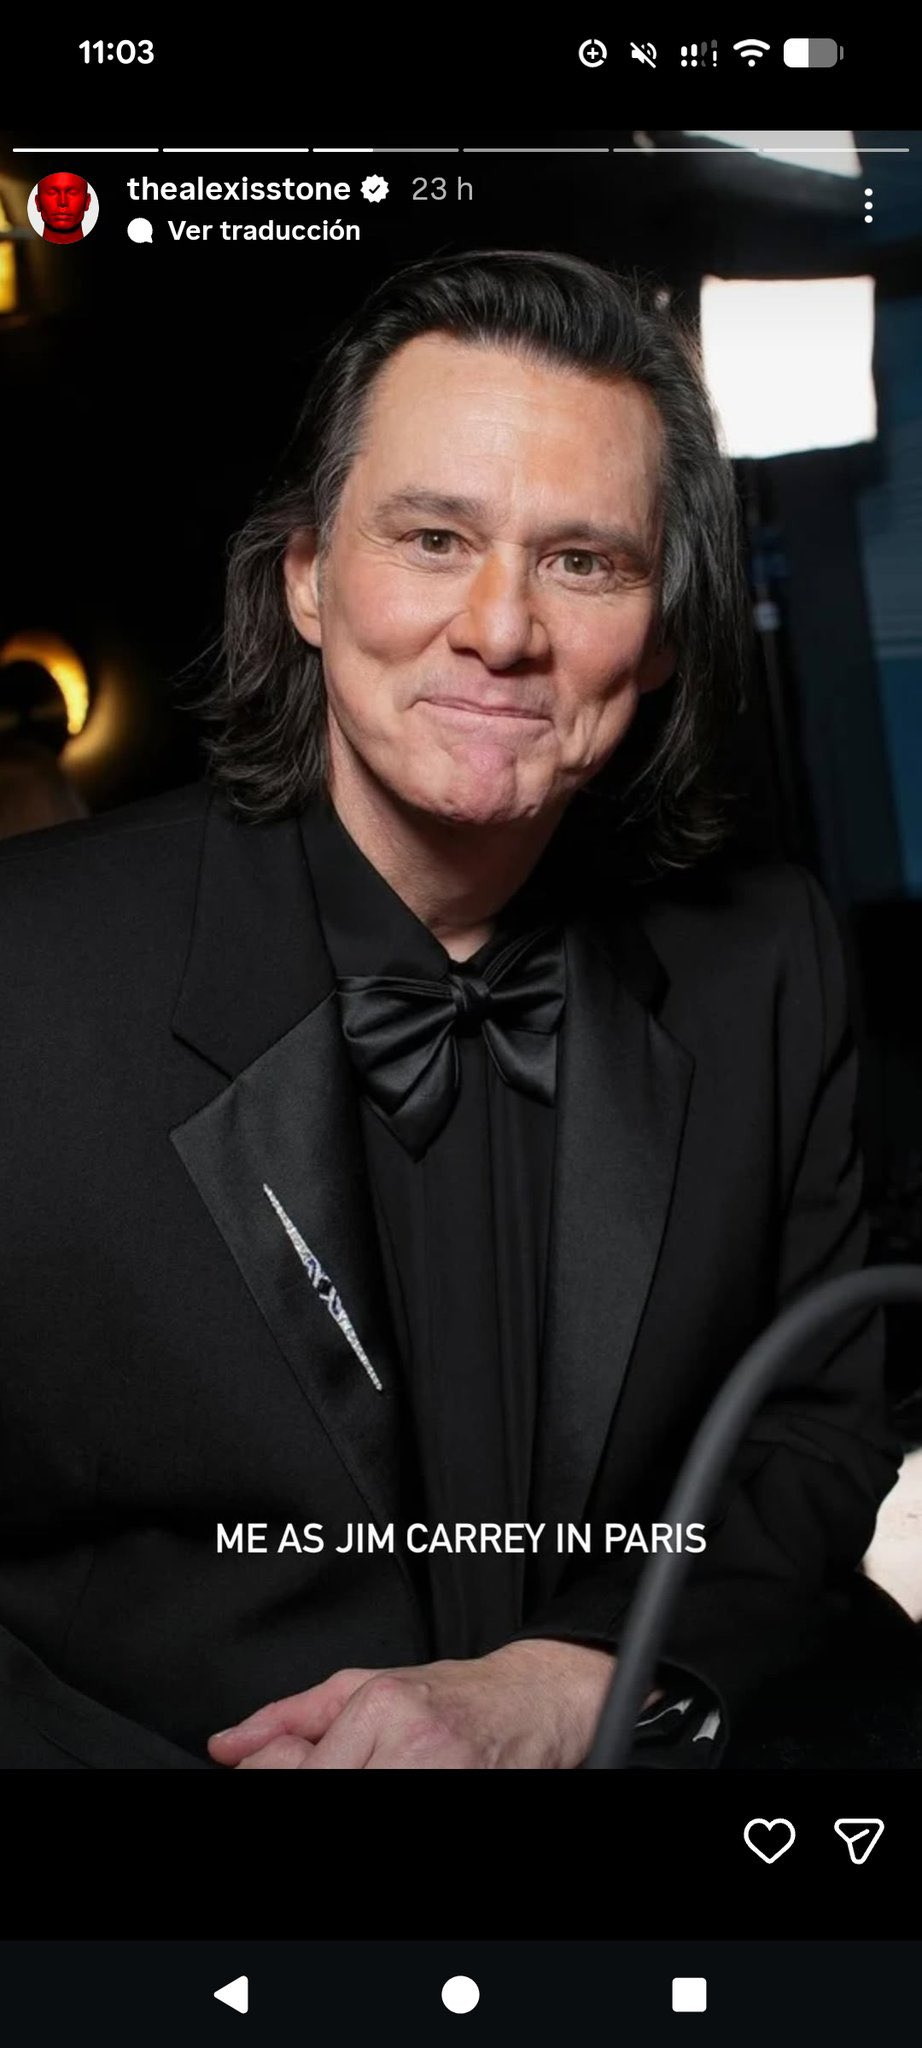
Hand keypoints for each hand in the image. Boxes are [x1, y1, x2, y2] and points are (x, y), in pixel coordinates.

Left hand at [207, 1638, 654, 1770]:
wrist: (532, 1704)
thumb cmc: (453, 1695)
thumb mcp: (364, 1686)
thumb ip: (290, 1716)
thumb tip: (227, 1746)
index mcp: (383, 1709)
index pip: (294, 1771)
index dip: (270, 1773)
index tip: (275, 1768)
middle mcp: (412, 1750)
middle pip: (320, 1791)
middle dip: (304, 1786)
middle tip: (328, 1768)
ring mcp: (438, 1783)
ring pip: (349, 1809)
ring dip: (338, 1796)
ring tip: (363, 1771)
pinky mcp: (458, 1804)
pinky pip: (393, 1822)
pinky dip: (380, 1804)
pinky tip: (389, 1781)